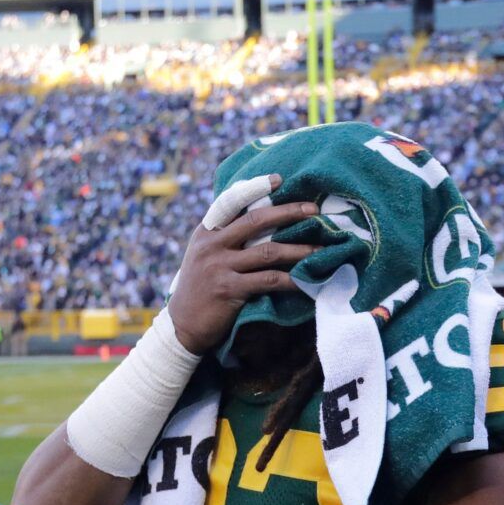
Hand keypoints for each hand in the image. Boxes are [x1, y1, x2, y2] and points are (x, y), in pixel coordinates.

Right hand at [167, 178, 318, 354]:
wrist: (182, 325)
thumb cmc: (200, 288)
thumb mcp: (204, 255)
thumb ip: (225, 237)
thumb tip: (260, 218)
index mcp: (206, 232)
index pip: (231, 202)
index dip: (254, 188)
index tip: (278, 180)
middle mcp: (212, 245)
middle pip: (256, 221)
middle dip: (288, 212)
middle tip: (314, 210)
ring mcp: (219, 267)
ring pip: (268, 252)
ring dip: (299, 249)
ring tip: (321, 249)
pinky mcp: (229, 290)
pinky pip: (268, 281)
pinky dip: (290, 280)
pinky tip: (306, 280)